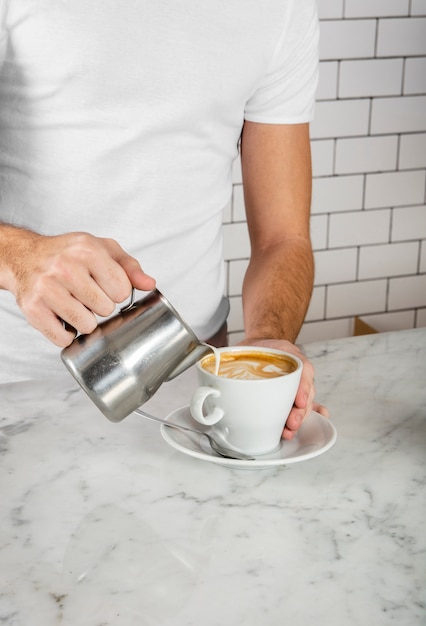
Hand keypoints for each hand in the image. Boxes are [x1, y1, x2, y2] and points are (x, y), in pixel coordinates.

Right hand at [4, 229, 155, 346]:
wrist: (25, 256)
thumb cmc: (68, 255)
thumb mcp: (103, 250)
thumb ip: (130, 267)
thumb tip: (149, 284)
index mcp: (88, 250)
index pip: (121, 290)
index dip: (117, 293)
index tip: (105, 286)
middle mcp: (66, 267)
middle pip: (105, 309)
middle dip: (100, 306)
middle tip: (87, 296)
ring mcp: (47, 288)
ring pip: (86, 325)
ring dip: (84, 321)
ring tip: (75, 306)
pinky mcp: (33, 308)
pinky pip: (63, 338)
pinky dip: (66, 335)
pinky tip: (62, 318)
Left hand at [238, 337, 327, 439]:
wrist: (261, 345)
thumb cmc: (255, 348)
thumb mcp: (246, 347)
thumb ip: (233, 357)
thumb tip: (212, 368)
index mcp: (289, 355)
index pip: (303, 370)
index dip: (302, 387)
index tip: (298, 401)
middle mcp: (297, 370)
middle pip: (306, 391)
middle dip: (300, 410)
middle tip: (292, 422)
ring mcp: (298, 383)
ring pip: (306, 401)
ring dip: (300, 417)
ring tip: (290, 429)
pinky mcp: (294, 395)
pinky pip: (306, 405)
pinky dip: (311, 415)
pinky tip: (311, 424)